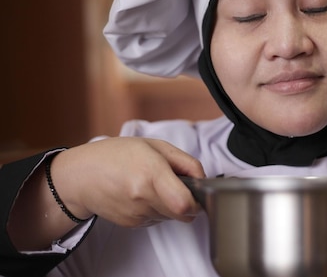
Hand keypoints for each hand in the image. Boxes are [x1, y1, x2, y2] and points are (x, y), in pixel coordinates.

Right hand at [51, 137, 205, 227]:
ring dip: (171, 205)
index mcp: (151, 173)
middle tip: (177, 185)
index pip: (184, 203)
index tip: (197, 192)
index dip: (197, 202)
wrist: (80, 176)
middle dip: (187, 202)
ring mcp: (136, 214)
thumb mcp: (156, 146)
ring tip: (154, 185)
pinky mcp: (131, 224)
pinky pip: (156, 220)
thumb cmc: (117, 155)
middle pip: (183, 214)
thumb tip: (203, 180)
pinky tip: (143, 194)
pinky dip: (157, 209)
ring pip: (171, 217)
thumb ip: (186, 162)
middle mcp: (143, 198)